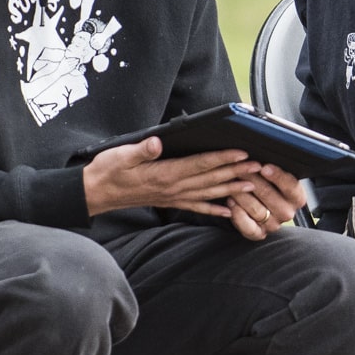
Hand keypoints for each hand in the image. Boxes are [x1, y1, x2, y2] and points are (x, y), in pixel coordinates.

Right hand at [82, 137, 260, 218]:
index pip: (200, 164)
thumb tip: (156, 142)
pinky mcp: (169, 201)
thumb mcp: (120, 155)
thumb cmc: (108, 171)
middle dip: (236, 172)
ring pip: (209, 193)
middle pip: (211, 179)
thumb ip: (141, 150)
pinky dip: (214, 209)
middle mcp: (173, 188)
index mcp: (164, 174)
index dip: (222, 158)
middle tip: (259, 167)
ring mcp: (173, 197)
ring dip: (232, 189)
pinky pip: (196, 207)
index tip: (241, 153)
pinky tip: (228, 211)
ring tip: (253, 185)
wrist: (96, 193)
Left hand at [216, 162, 310, 240]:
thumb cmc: (270, 186)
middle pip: (269, 195)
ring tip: (231, 182)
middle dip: (252, 180)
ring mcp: (273, 225)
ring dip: (241, 194)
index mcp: (297, 198)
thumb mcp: (277, 177)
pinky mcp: (259, 233)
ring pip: (255, 209)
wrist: (263, 208)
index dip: (277, 176)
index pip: (290, 186)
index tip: (264, 167)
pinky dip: (238, 214)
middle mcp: (288, 212)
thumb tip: (265, 155)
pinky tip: (230, 202)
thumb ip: (274, 169)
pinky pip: (248, 227)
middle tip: (240, 169)